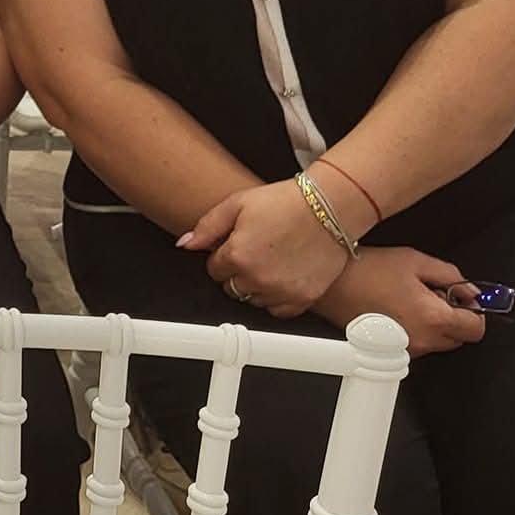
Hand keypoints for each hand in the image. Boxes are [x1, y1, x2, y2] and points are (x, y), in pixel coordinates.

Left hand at [179, 178, 350, 315]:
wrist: (329, 207)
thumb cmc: (286, 202)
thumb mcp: (237, 203)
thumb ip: (206, 226)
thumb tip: (185, 243)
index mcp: (238, 255)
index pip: (213, 270)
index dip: (221, 256)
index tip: (233, 247)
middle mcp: (258, 278)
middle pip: (231, 288)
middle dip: (235, 272)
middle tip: (251, 253)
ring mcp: (282, 291)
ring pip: (253, 300)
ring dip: (254, 286)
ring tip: (268, 263)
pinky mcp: (304, 299)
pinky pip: (278, 312)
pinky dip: (276, 300)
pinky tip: (280, 280)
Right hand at [313, 247, 486, 359]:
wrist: (327, 283)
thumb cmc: (365, 269)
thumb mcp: (415, 260)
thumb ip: (452, 275)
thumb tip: (470, 291)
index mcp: (434, 318)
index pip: (477, 328)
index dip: (474, 310)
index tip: (463, 297)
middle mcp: (424, 339)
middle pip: (459, 337)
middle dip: (453, 316)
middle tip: (431, 293)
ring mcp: (408, 349)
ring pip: (438, 342)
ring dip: (434, 324)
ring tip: (408, 299)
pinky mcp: (392, 351)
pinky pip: (418, 343)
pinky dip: (415, 329)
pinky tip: (396, 308)